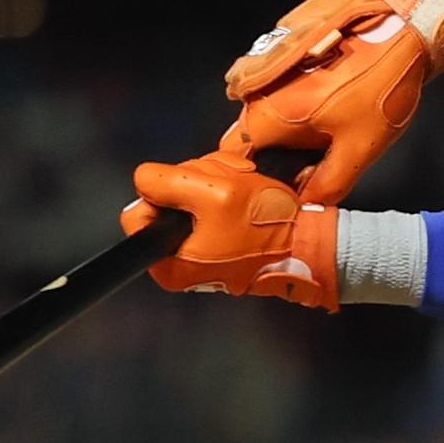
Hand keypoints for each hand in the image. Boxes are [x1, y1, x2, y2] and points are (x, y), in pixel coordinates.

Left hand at [125, 155, 340, 308]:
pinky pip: (207, 205)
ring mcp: (199, 253)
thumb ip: (167, 182)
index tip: (192, 190)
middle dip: (194, 183)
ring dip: (213, 182)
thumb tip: (144, 178)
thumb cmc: (264, 225)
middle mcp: (178, 265)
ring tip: (241, 189)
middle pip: (164, 201)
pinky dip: (224, 192)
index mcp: (169, 263)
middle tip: (224, 189)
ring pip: (187, 197)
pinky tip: (244, 193)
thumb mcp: (213, 193)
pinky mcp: (216, 242)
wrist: (307, 242)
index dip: (162, 191)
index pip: (137, 213)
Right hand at [220, 0, 443, 204]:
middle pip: (250, 137)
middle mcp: (257, 88)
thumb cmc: (379, 88)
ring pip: (266, 112)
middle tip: (311, 168)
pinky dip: (296, 103)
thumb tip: (305, 208)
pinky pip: (280, 87)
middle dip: (274, 158)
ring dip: (288, 131)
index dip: (252, 181)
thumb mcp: (359, 149)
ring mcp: (269, 63)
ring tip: (325, 136)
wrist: (402, 25)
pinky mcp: (286, 48)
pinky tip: (329, 106)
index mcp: (266, 115)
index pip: (234, 159)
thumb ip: (326, 185)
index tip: (276, 192)